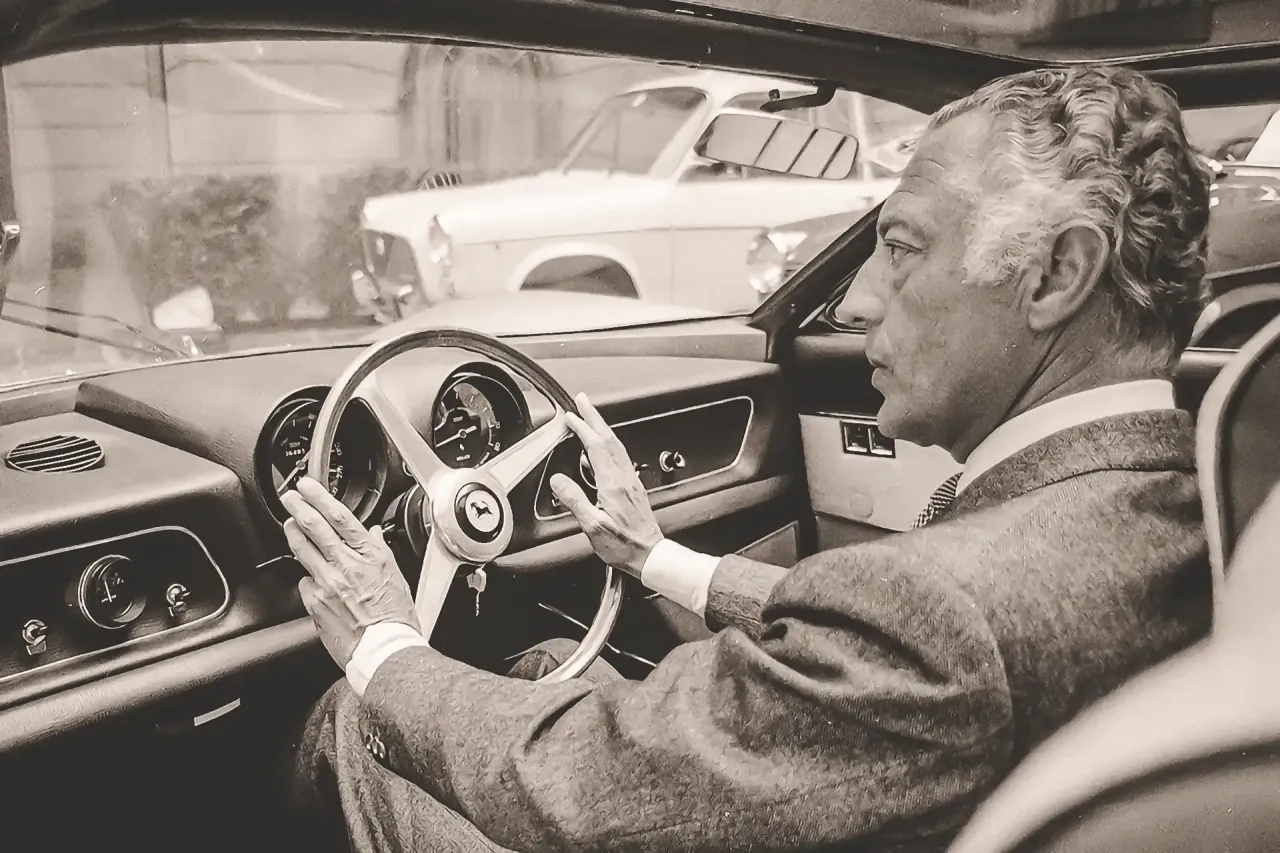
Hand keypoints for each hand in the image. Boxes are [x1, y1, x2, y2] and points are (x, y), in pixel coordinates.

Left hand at [281, 477, 418, 667]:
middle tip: (289, 497)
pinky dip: (308, 576)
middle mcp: (346, 566)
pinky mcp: (314, 602)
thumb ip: (380, 550)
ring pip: (303, 550)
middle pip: (315, 527)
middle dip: (299, 507)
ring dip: (294, 533)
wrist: (384, 649)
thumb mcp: (396, 575)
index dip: (320, 498)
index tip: (308, 487)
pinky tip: (311, 577)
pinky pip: (305, 582)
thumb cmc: (395, 617)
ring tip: (289, 524)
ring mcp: (327, 583)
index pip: (340, 517)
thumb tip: (373, 533)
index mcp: (370, 555)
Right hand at [549, 392, 662, 576]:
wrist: (650, 555)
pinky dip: (609, 443)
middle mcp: (625, 478)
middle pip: (609, 438)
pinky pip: (621, 456)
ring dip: (603, 427)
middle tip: (583, 400)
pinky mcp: (634, 488)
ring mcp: (632, 481)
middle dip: (595, 417)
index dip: (583, 427)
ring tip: (591, 417)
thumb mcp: (593, 527)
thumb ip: (575, 501)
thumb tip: (558, 480)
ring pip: (617, 445)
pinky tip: (605, 448)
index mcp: (613, 484)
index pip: (596, 446)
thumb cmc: (624, 545)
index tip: (571, 416)